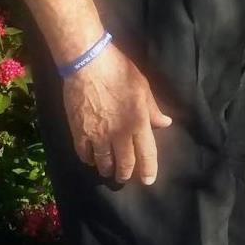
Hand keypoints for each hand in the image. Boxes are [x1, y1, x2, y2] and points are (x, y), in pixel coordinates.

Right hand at [62, 43, 171, 185]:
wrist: (88, 63)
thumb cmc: (119, 71)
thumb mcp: (143, 88)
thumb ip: (153, 109)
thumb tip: (165, 123)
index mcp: (139, 123)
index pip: (147, 154)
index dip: (148, 170)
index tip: (148, 181)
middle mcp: (120, 133)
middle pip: (125, 163)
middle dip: (125, 174)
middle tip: (124, 177)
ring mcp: (98, 135)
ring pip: (103, 162)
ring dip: (107, 169)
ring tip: (108, 171)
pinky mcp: (79, 132)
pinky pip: (84, 153)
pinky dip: (88, 159)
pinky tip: (90, 159)